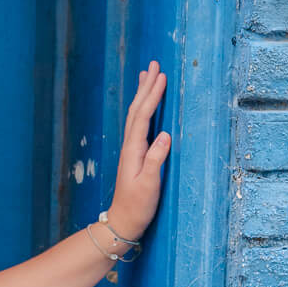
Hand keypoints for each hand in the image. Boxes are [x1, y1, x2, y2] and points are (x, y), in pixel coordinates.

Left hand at [105, 60, 169, 242]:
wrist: (123, 222)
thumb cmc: (137, 206)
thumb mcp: (149, 184)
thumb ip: (156, 159)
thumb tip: (165, 135)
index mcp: (133, 150)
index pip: (143, 116)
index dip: (152, 95)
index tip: (161, 76)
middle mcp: (130, 146)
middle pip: (137, 110)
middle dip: (146, 86)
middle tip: (153, 64)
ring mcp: (131, 150)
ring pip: (136, 115)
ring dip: (143, 94)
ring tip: (147, 75)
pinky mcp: (135, 155)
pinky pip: (139, 125)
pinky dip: (143, 109)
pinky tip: (146, 106)